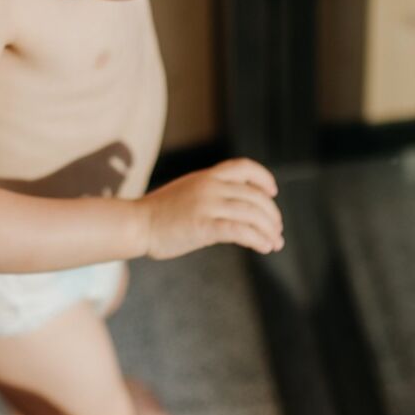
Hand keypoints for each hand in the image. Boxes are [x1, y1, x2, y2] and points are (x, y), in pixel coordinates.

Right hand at [137, 158, 283, 258]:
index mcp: (207, 176)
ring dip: (269, 230)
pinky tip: (264, 247)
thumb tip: (234, 203)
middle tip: (277, 230)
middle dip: (272, 214)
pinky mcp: (204, 226)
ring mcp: (207, 205)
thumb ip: (210, 192)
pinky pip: (240, 231)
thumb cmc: (160, 212)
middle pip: (255, 196)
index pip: (244, 167)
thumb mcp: (189, 190)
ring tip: (275, 243)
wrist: (137, 223)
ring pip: (252, 214)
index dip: (263, 178)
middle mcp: (211, 187)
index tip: (273, 192)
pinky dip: (257, 239)